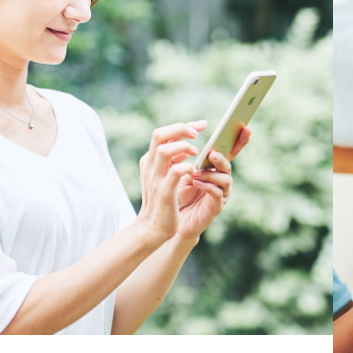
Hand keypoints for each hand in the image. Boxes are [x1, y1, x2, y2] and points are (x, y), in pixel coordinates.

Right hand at [136, 120, 205, 241]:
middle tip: (198, 134)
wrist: (153, 228)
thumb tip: (187, 146)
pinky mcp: (164, 192)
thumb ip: (173, 160)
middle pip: (159, 135)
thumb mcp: (165, 175)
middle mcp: (150, 166)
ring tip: (196, 152)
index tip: (202, 125)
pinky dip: (186, 167)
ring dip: (183, 147)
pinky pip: (175, 172)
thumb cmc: (163, 201)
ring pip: (164, 150)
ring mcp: (155, 178)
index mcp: (151, 160)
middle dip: (181, 129)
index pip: (162, 133)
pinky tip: (193, 170)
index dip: (183, 126)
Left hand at [174, 126, 250, 240]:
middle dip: (222, 158)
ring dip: (210, 174)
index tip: (245, 127)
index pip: (229, 151)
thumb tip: (183, 133)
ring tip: (194, 173)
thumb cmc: (177, 193)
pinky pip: (217, 193)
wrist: (172, 219)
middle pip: (228, 164)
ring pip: (225, 178)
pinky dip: (208, 186)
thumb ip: (182, 154)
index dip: (239, 140)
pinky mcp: (216, 206)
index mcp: (213, 167)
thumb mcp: (178, 169)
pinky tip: (196, 183)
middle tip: (212, 154)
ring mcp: (221, 192)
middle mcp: (220, 178)